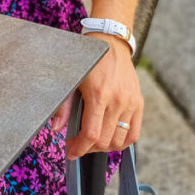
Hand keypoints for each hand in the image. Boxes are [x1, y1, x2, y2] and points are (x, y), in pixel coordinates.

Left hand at [52, 36, 142, 159]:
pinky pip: (135, 132)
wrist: (109, 42)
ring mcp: (131, 102)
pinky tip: (111, 139)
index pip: (91, 134)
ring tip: (93, 141)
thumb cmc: (87, 60)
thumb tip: (56, 129)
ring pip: (120, 140)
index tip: (71, 152)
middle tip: (78, 145)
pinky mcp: (139, 102)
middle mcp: (118, 101)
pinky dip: (123, 142)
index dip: (79, 148)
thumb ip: (64, 107)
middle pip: (105, 140)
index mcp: (98, 95)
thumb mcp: (72, 80)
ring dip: (104, 147)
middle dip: (88, 148)